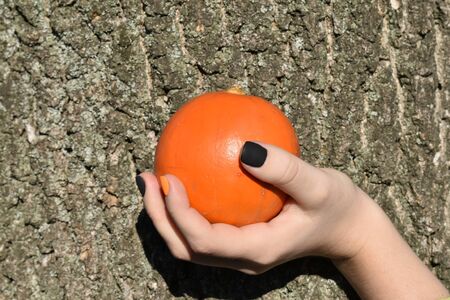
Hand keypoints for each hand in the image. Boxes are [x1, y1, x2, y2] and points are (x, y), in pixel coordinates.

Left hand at [137, 141, 373, 273]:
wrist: (348, 230)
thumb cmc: (337, 207)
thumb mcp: (321, 185)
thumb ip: (286, 170)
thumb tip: (245, 149)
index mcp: (257, 251)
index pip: (204, 241)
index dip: (178, 214)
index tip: (168, 179)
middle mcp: (242, 259)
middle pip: (186, 248)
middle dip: (160, 218)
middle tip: (147, 179)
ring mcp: (239, 254)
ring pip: (189, 244)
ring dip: (166, 216)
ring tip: (153, 181)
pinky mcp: (240, 242)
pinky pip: (204, 229)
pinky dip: (184, 210)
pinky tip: (183, 179)